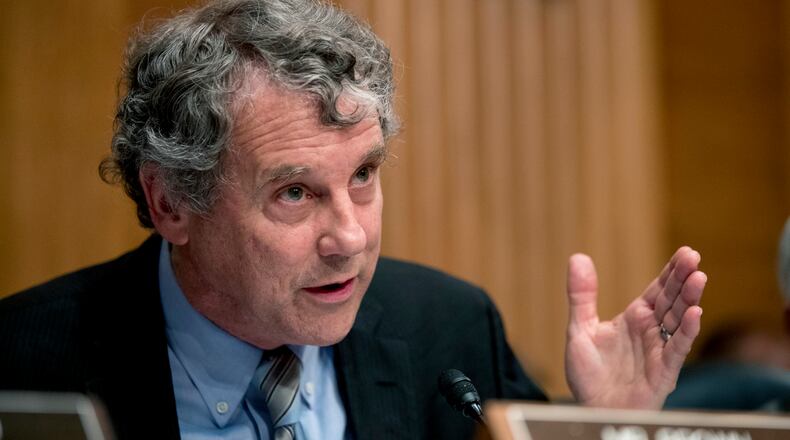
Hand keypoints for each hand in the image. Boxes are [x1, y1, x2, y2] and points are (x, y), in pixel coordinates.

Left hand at [564, 247, 705, 408]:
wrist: (592, 409)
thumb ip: (581, 295)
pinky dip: (687, 332)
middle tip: (694, 257)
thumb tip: (578, 257)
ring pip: (679, 321)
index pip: (657, 290)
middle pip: (672, 300)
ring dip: (689, 300)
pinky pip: (677, 349)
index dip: (671, 272)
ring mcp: (659, 350)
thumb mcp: (579, 329)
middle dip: (683, 279)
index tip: (686, 252)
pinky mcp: (663, 372)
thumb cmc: (590, 374)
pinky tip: (696, 314)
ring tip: (699, 278)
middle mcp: (651, 331)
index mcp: (634, 318)